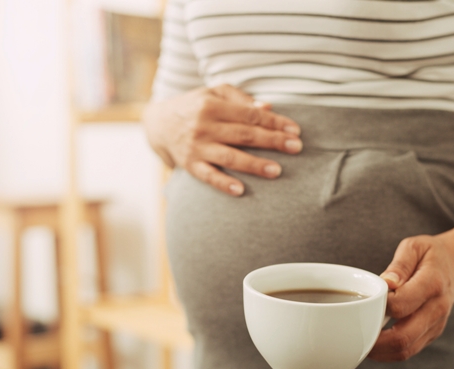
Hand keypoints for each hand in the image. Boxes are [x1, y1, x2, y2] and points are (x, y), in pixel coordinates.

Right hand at [142, 84, 302, 195]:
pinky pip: (208, 176)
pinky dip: (224, 184)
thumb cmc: (194, 106)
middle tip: (296, 148)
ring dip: (254, 165)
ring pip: (230, 157)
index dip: (274, 122)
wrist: (157, 124)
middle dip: (272, 142)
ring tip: (277, 171)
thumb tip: (268, 107)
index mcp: (212, 105)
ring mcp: (196, 147)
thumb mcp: (213, 93)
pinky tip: (241, 190)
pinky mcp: (189, 165)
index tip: (295, 130)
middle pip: (244, 135)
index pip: (250, 115)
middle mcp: (203, 126)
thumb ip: (240, 99)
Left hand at [368, 233, 453, 361]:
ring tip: (359, 340)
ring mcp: (436, 324)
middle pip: (403, 337)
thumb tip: (386, 283)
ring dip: (379, 351)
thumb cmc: (431, 254)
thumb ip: (399, 265)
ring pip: (406, 350)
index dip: (380, 307)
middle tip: (353, 332)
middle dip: (374, 340)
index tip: (367, 300)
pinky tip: (373, 342)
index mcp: (432, 283)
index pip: (402, 305)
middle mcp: (437, 309)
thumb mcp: (414, 247)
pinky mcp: (432, 333)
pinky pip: (409, 350)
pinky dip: (388, 352)